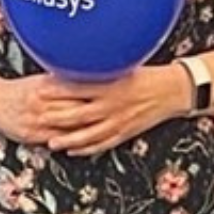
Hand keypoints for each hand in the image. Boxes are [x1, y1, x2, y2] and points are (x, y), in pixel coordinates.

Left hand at [36, 66, 189, 156]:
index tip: (40, 89)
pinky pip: (103, 144)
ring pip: (89, 134)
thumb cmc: (150, 75)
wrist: (175, 90)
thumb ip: (103, 68)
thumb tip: (79, 63)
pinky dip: (87, 149)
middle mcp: (114, 104)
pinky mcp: (126, 132)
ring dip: (68, 139)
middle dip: (57, 118)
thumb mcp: (126, 66)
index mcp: (112, 84)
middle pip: (79, 114)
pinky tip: (74, 150)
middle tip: (39, 118)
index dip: (57, 89)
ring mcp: (120, 121)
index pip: (79, 87)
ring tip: (51, 142)